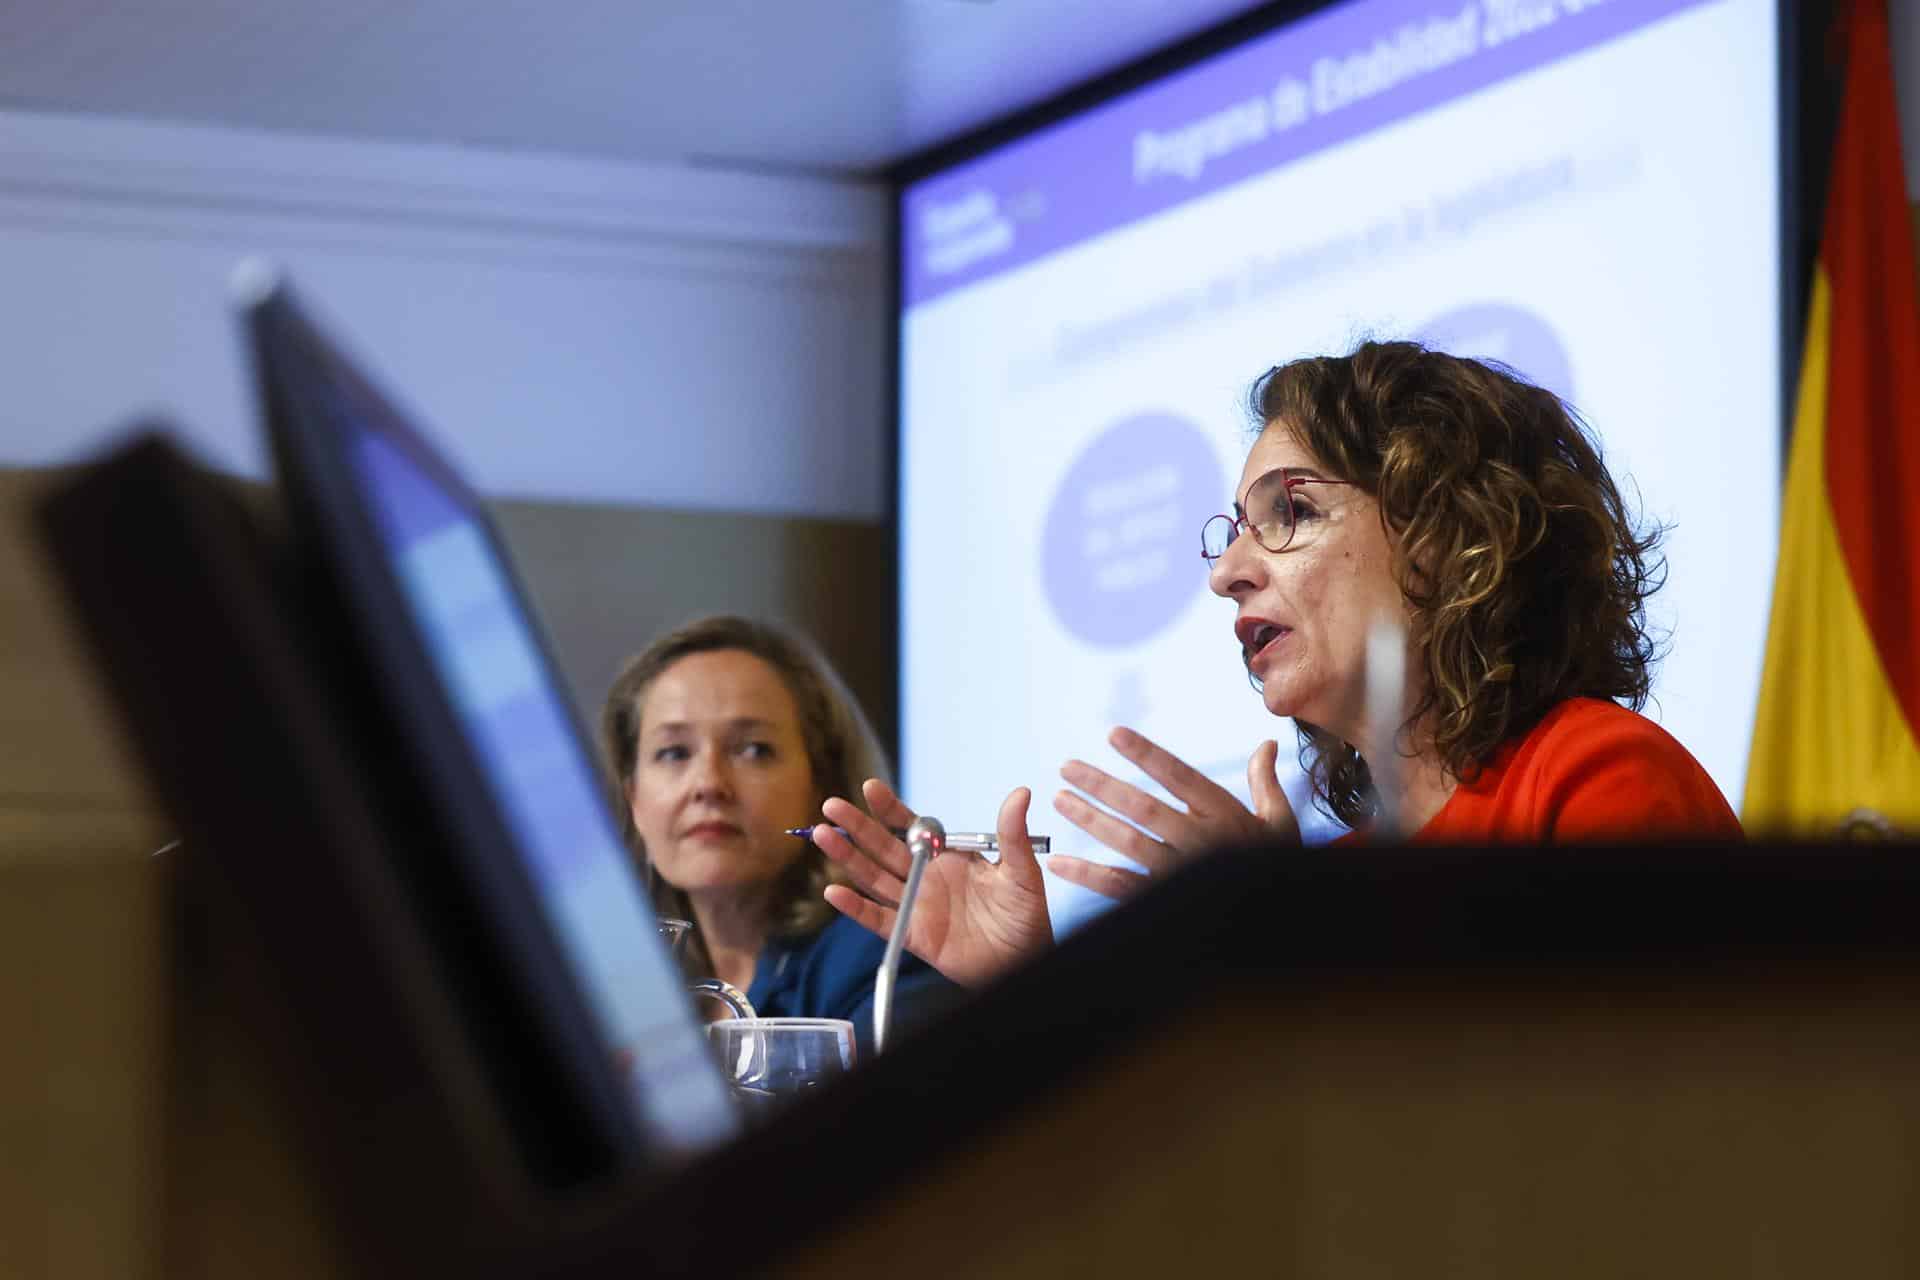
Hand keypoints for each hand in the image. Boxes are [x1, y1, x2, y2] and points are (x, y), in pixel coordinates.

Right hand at [817, 780, 1053, 988]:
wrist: (1024, 960)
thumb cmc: (1024, 915)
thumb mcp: (1021, 871)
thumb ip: (1013, 834)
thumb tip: (1021, 793)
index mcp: (948, 856)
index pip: (912, 826)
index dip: (890, 809)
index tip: (870, 788)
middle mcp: (926, 876)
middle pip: (883, 847)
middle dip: (857, 827)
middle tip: (831, 806)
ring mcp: (916, 905)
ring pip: (873, 878)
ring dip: (847, 858)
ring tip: (823, 836)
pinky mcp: (912, 934)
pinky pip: (879, 920)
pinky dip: (855, 908)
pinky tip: (834, 892)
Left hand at [1049, 728, 1298, 899]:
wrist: (1278, 920)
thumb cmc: (1277, 866)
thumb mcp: (1279, 822)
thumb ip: (1264, 781)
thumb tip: (1266, 743)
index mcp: (1224, 815)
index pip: (1178, 776)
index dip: (1146, 754)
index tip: (1113, 734)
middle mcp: (1200, 842)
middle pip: (1144, 808)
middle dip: (1103, 785)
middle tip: (1067, 766)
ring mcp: (1180, 873)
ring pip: (1129, 843)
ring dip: (1091, 820)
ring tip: (1060, 799)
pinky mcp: (1165, 901)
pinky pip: (1121, 886)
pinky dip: (1088, 875)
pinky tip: (1058, 862)